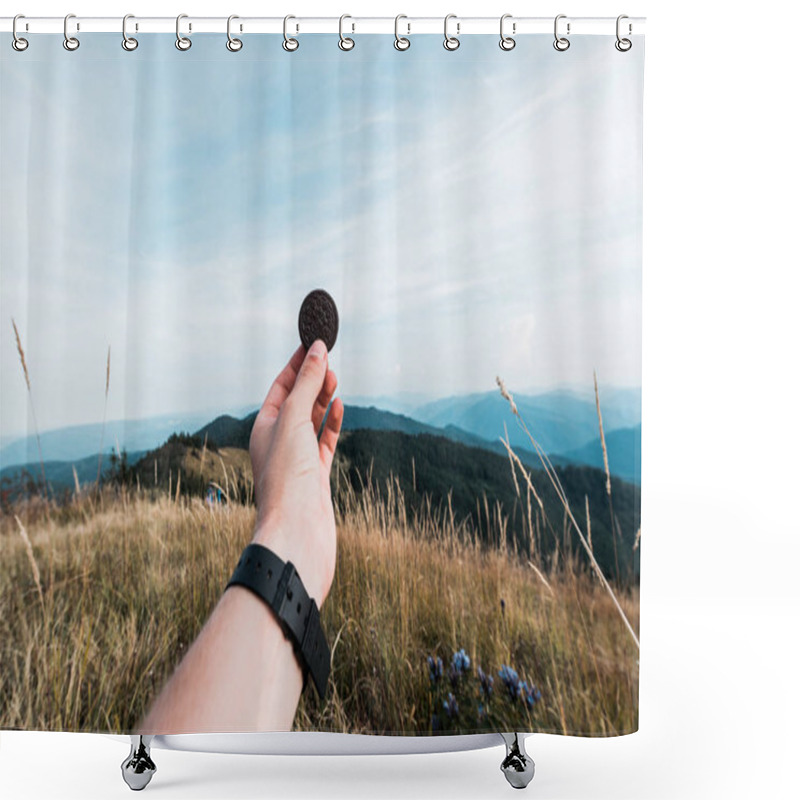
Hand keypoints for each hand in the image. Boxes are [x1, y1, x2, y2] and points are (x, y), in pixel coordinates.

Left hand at [248, 339, 343, 605]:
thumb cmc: (287, 476)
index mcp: (263, 428)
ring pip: (312, 421)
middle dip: (312, 378)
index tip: (313, 342)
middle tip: (329, 357)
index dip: (297, 364)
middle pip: (296, 402)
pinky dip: (333, 422)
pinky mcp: (317, 476)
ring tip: (335, 377)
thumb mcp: (294, 419)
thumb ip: (308, 383)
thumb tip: (318, 349)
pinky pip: (325, 442)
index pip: (280, 387)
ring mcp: (299, 460)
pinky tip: (340, 405)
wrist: (298, 532)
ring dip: (323, 397)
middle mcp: (278, 443)